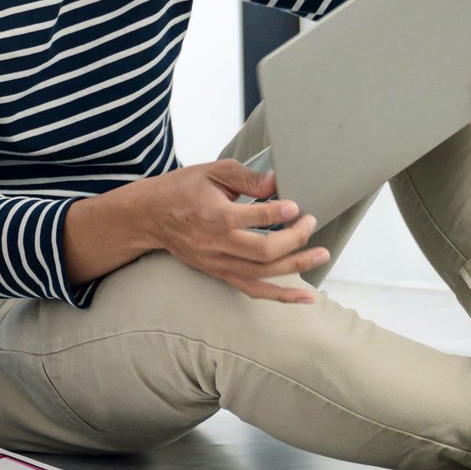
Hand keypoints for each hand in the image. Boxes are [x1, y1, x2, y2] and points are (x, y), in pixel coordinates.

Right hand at [140, 161, 330, 303]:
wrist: (149, 215)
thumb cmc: (180, 189)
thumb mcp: (211, 172)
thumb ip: (246, 178)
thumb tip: (277, 183)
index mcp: (212, 214)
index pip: (253, 217)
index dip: (280, 213)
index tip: (297, 207)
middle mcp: (215, 242)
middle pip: (264, 250)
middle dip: (295, 239)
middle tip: (311, 223)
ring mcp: (217, 261)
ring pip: (263, 272)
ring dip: (297, 265)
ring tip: (321, 255)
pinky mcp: (218, 272)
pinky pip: (252, 289)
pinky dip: (281, 296)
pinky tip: (305, 297)